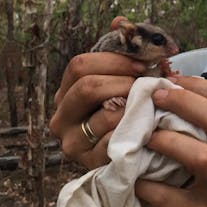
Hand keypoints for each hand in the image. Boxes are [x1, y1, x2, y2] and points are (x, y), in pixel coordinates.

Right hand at [49, 52, 146, 169]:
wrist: (123, 157)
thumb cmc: (121, 114)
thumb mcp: (113, 89)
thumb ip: (119, 68)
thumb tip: (133, 43)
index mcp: (64, 93)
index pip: (79, 66)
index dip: (113, 61)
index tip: (140, 66)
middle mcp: (61, 117)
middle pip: (87, 87)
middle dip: (123, 82)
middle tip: (145, 87)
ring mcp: (71, 142)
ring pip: (105, 115)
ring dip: (132, 108)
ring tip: (146, 107)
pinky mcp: (88, 162)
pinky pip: (115, 140)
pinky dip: (132, 131)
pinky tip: (142, 129)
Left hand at [136, 76, 206, 206]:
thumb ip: (199, 120)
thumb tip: (166, 83)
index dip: (196, 85)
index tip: (170, 80)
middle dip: (184, 104)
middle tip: (155, 97)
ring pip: (201, 157)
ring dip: (169, 142)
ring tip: (146, 137)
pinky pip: (172, 198)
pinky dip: (150, 187)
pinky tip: (135, 179)